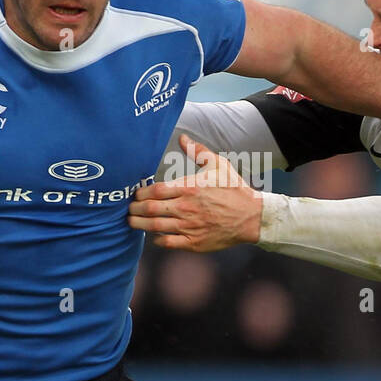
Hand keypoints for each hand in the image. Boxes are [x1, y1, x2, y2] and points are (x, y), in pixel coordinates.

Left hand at [128, 134, 261, 251]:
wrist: (251, 216)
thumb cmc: (234, 189)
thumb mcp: (218, 165)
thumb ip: (198, 152)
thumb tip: (183, 138)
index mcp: (189, 188)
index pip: (155, 190)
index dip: (141, 193)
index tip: (136, 194)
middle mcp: (186, 207)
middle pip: (150, 209)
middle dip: (134, 209)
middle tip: (128, 209)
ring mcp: (189, 226)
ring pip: (155, 226)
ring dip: (139, 224)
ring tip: (132, 222)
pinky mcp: (194, 242)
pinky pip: (168, 242)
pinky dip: (157, 239)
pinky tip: (154, 235)